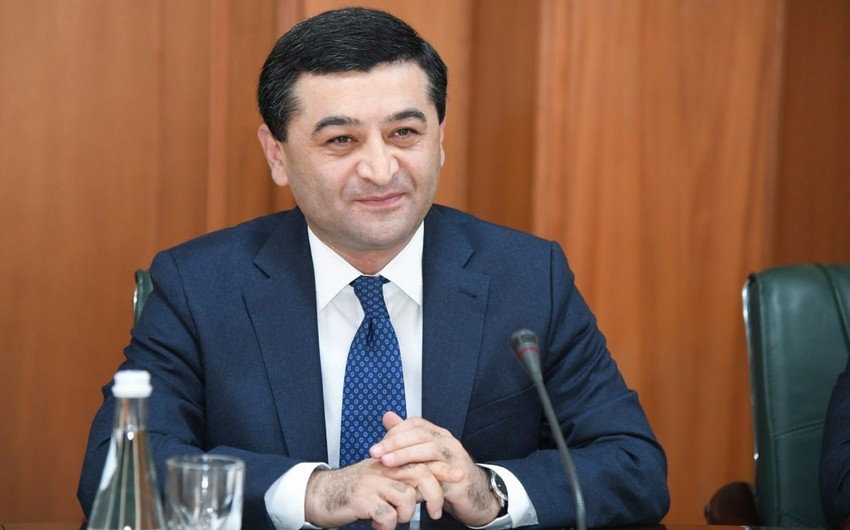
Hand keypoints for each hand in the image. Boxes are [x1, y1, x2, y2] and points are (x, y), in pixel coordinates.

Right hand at [304, 456, 445, 529]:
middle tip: (435, 515)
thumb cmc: (354, 491)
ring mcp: (372, 482)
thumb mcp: (382, 482)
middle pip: (420, 475)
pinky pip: (387, 515)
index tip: (460, 476)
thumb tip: (429, 488)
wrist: (321, 495)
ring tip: (394, 520)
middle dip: (434, 496)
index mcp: (390, 462)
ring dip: (406, 515)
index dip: (442, 469)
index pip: (421, 461)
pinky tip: (378, 526)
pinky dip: (387, 526)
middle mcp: (383, 468)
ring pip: (407, 497)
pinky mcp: (361, 499)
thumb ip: (404, 482)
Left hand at [371, 412, 502, 525]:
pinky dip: (423, 476)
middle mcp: (447, 441)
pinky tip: (407, 481)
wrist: (472, 495)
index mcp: (437, 434)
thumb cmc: (444, 475)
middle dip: (395, 442)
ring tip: (387, 463)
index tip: (377, 446)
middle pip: (420, 434)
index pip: (414, 424)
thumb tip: (387, 416)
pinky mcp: (459, 476)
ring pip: (430, 449)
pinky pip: (440, 473)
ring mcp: (455, 457)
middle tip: (375, 453)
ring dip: (405, 455)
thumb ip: (405, 437)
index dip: (394, 433)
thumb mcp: (422, 457)